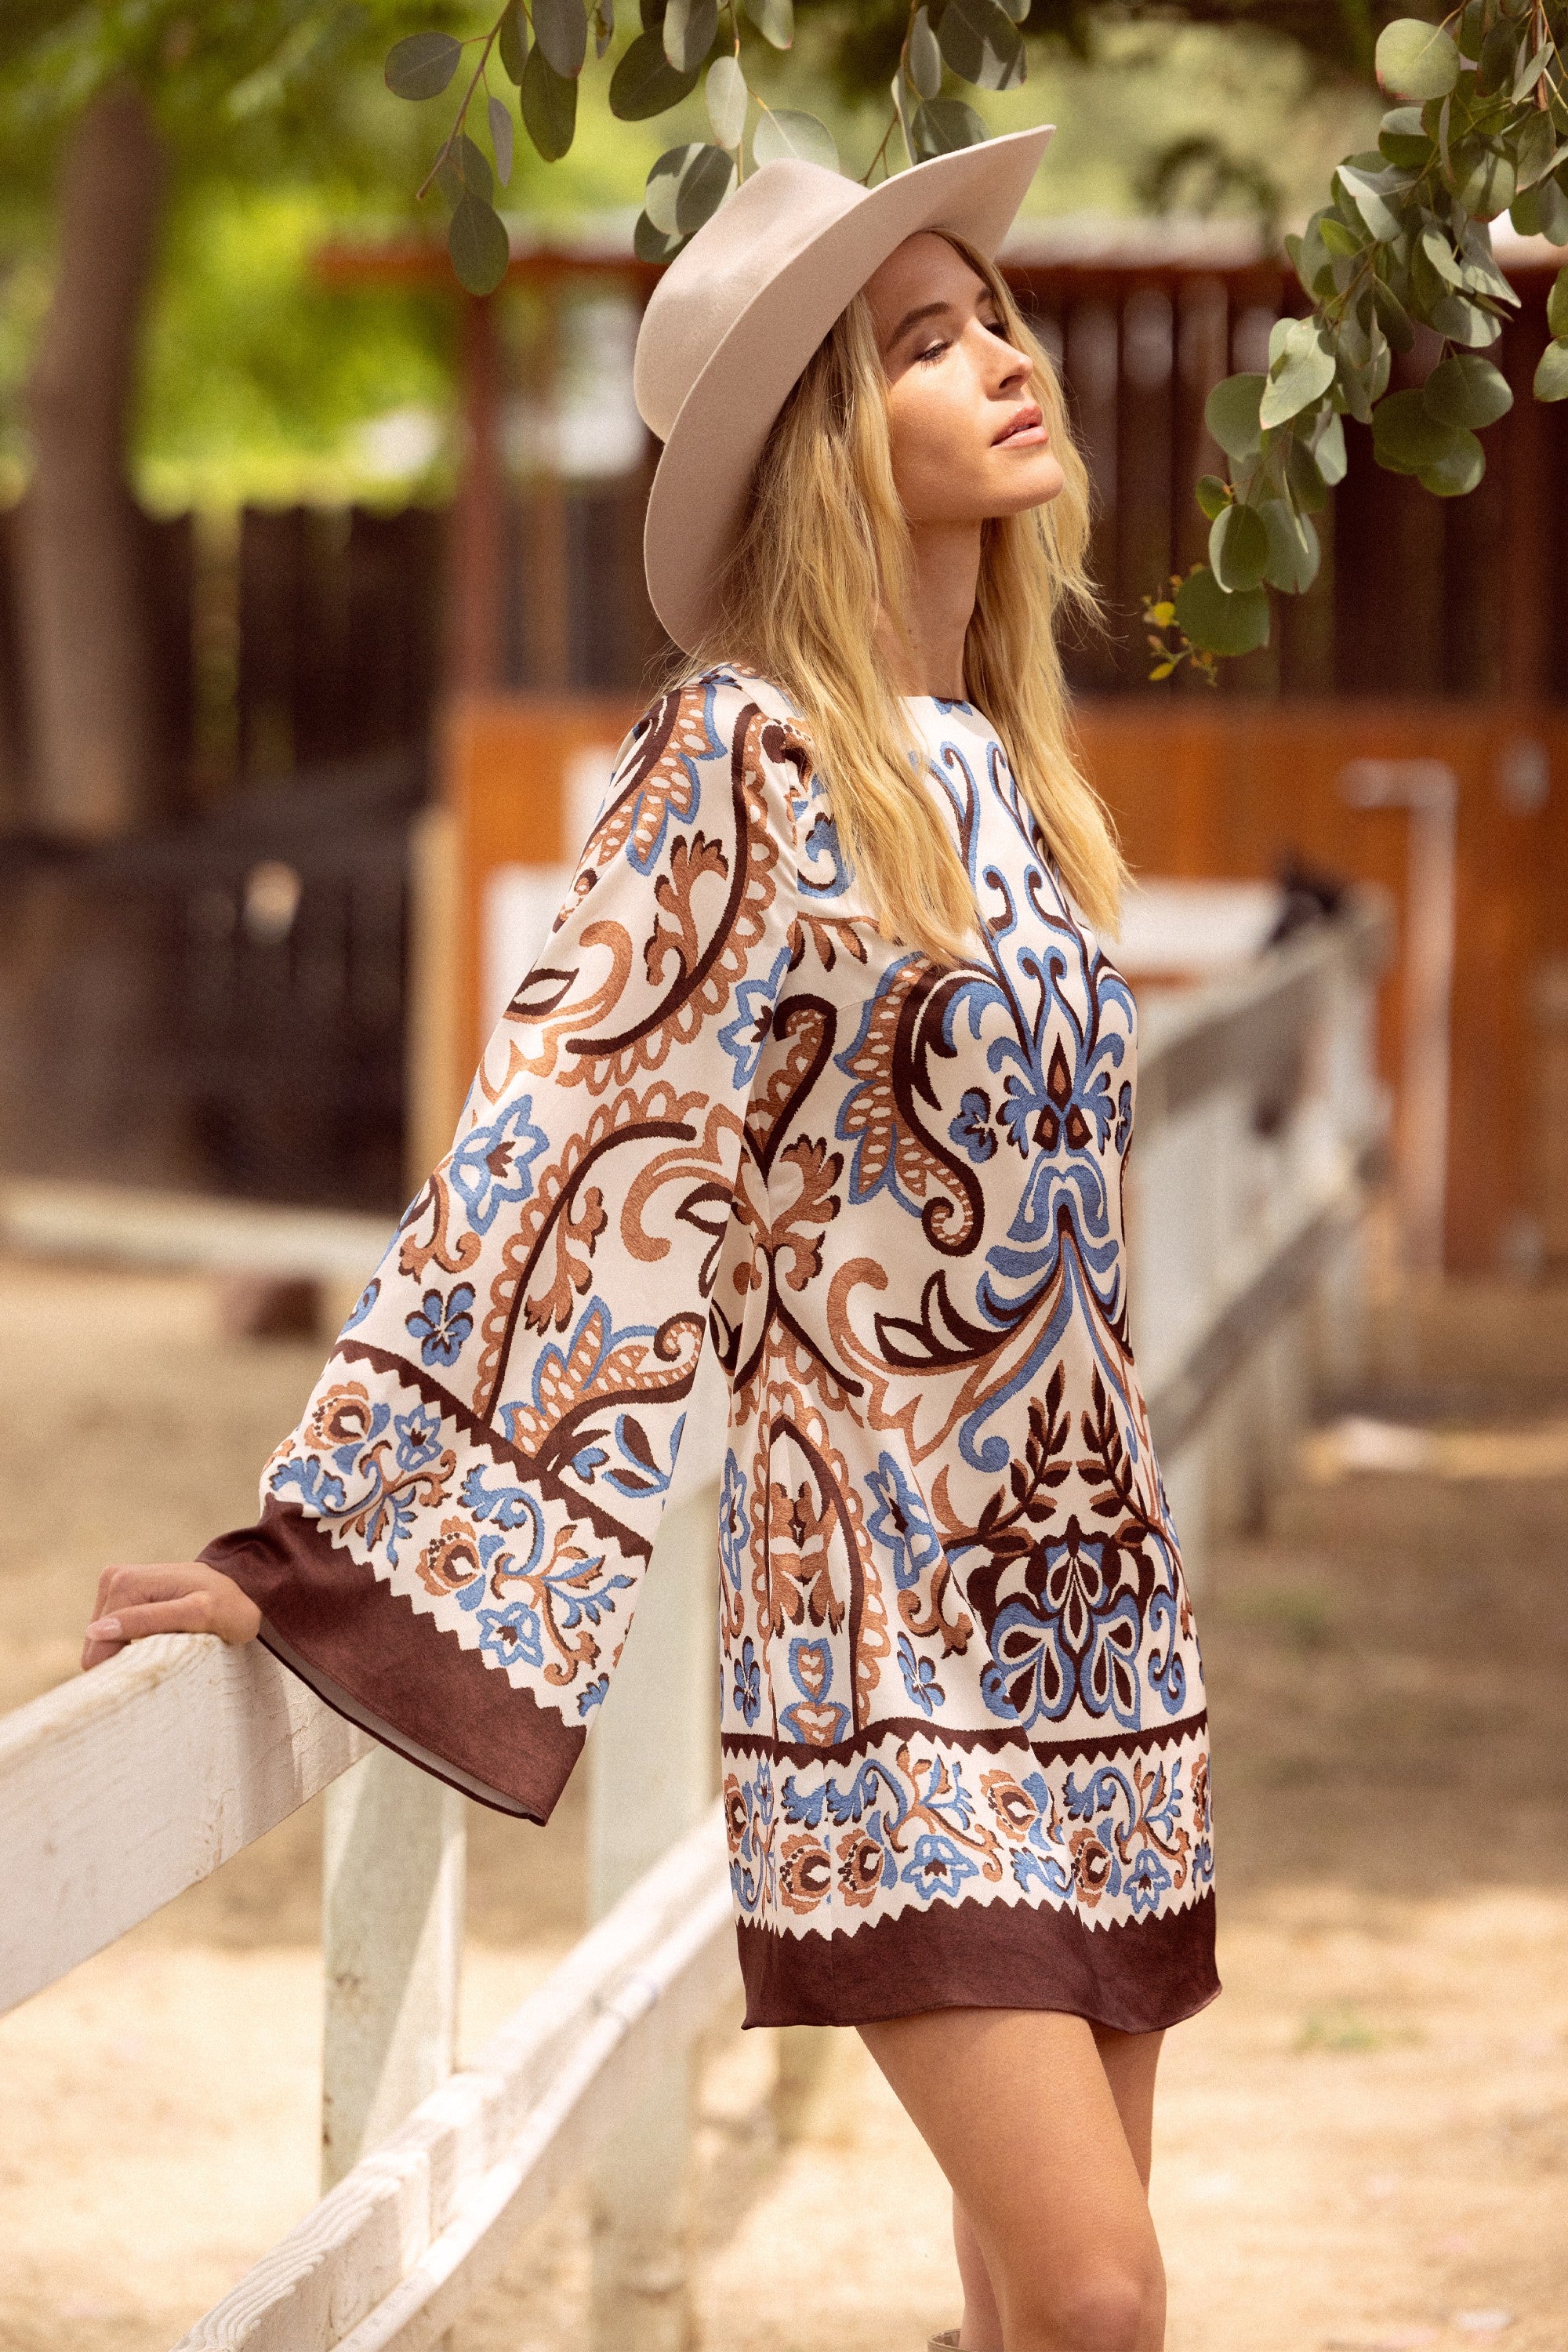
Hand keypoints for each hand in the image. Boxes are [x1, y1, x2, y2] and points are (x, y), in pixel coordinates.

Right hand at [81, 1563, 261, 1670]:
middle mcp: (113, 1579)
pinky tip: (155, 1640)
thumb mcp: (197, 1616)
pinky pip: (110, 1634)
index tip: (153, 1674)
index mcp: (125, 1583)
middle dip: (125, 1658)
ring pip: (101, 1642)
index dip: (122, 1669)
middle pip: (96, 1645)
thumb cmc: (228, 1606)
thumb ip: (147, 1621)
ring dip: (129, 1651)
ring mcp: (115, 1585)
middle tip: (165, 1657)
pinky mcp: (120, 1596)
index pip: (98, 1647)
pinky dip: (130, 1644)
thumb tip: (97, 1630)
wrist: (244, 1587)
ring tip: (165, 1645)